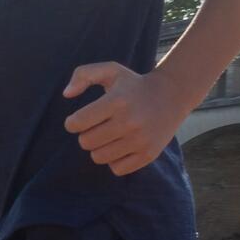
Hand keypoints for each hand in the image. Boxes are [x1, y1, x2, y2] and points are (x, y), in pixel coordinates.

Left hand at [62, 62, 197, 175]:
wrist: (172, 94)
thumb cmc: (133, 85)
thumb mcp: (110, 70)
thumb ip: (83, 74)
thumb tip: (66, 94)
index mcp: (117, 100)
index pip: (77, 123)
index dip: (73, 122)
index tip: (82, 119)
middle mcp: (130, 121)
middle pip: (86, 142)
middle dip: (86, 135)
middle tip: (98, 127)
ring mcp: (141, 140)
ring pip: (98, 157)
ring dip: (99, 148)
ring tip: (110, 136)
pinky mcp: (148, 154)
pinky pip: (117, 169)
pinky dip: (115, 160)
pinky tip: (122, 146)